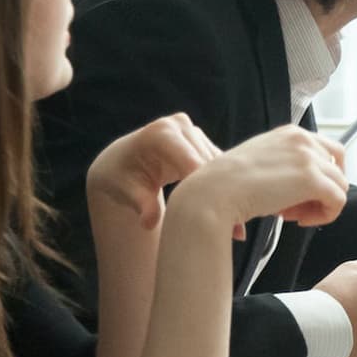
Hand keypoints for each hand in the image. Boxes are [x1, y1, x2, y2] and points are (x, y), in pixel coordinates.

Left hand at [87, 114, 223, 229]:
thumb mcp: (127, 192)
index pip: (192, 162)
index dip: (205, 190)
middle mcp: (179, 125)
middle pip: (209, 163)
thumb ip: (142, 205)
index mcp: (160, 133)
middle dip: (219, 196)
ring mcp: (192, 130)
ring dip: (226, 194)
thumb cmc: (121, 179)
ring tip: (236, 228)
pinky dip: (223, 188)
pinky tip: (232, 216)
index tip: (217, 218)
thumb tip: (149, 223)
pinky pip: (219, 165)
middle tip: (234, 231)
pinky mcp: (201, 140)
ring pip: (219, 165)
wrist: (120, 163)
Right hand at [173, 125, 347, 232]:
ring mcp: (309, 158)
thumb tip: (301, 186)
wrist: (212, 193)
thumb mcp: (260, 162)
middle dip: (321, 190)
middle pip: (337, 167)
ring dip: (319, 205)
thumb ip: (284, 164)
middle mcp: (303, 139)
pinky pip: (338, 200)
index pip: (326, 152)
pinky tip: (299, 221)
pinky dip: (325, 215)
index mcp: (291, 133)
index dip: (317, 176)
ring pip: (340, 185)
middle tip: (295, 208)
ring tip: (291, 216)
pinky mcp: (312, 180)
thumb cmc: (226, 184)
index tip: (295, 195)